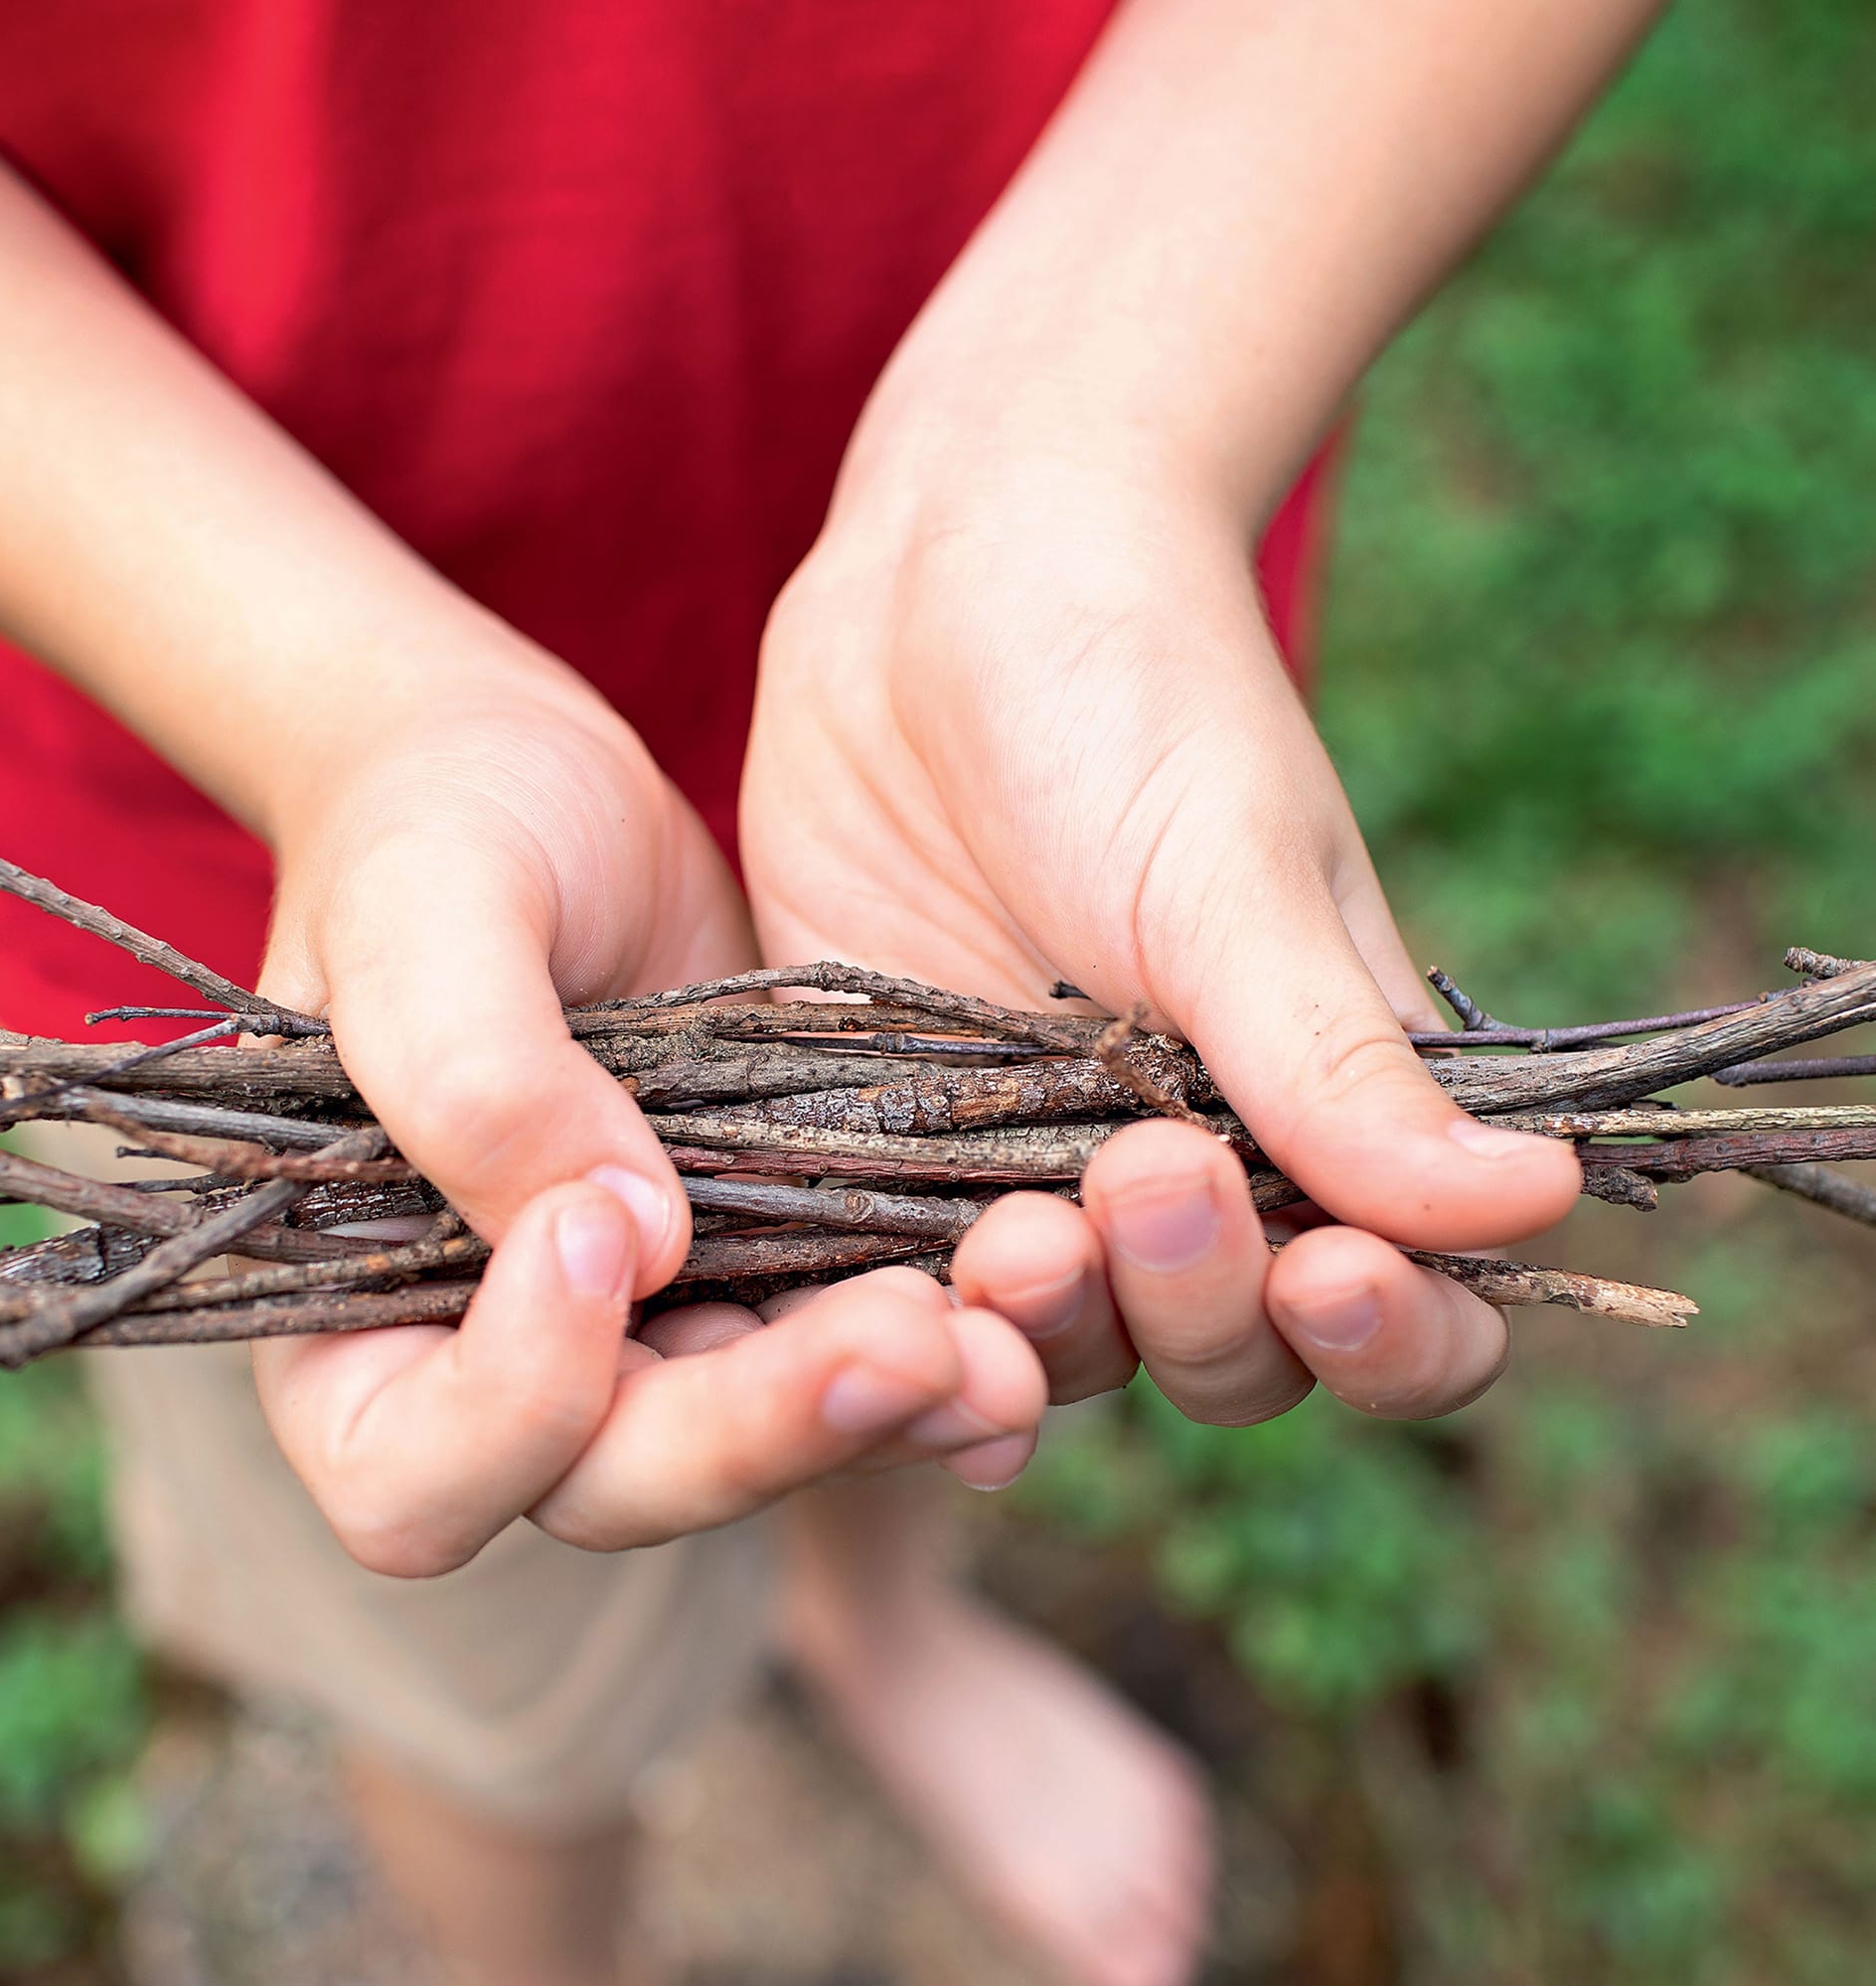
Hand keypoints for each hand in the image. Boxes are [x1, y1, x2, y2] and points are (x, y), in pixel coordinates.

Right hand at [253, 638, 1046, 1572]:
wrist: (538, 782)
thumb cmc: (433, 831)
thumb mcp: (420, 911)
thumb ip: (467, 1071)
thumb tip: (617, 1236)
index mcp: (356, 1318)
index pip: (411, 1468)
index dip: (512, 1400)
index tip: (610, 1226)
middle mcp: (505, 1362)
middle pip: (621, 1484)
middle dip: (760, 1431)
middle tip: (904, 1340)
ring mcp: (654, 1329)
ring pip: (767, 1440)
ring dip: (888, 1407)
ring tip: (1004, 1336)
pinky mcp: (775, 1263)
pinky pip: (857, 1345)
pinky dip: (946, 1337)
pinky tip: (1034, 1292)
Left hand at [742, 437, 1580, 1427]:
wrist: (944, 579)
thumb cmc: (1134, 687)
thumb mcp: (1233, 874)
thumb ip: (1342, 1059)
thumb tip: (1541, 1204)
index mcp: (1320, 1105)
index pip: (1401, 1308)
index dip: (1389, 1341)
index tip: (1333, 1276)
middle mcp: (1190, 1162)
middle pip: (1223, 1354)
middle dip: (1196, 1304)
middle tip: (1142, 1177)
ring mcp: (1031, 1157)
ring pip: (1062, 1341)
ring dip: (1049, 1330)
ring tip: (1010, 1244)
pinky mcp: (896, 1132)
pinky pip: (903, 1274)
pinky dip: (902, 1321)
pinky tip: (869, 1325)